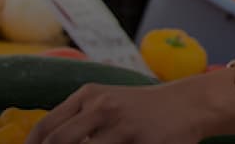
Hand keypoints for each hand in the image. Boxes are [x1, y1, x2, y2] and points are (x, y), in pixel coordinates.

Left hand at [26, 83, 196, 143]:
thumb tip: (46, 142)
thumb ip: (79, 118)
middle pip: (59, 142)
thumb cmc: (142, 108)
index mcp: (89, 96)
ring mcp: (122, 126)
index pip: (47, 127)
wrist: (188, 104)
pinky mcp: (142, 143)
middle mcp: (102, 107)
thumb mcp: (107, 101)